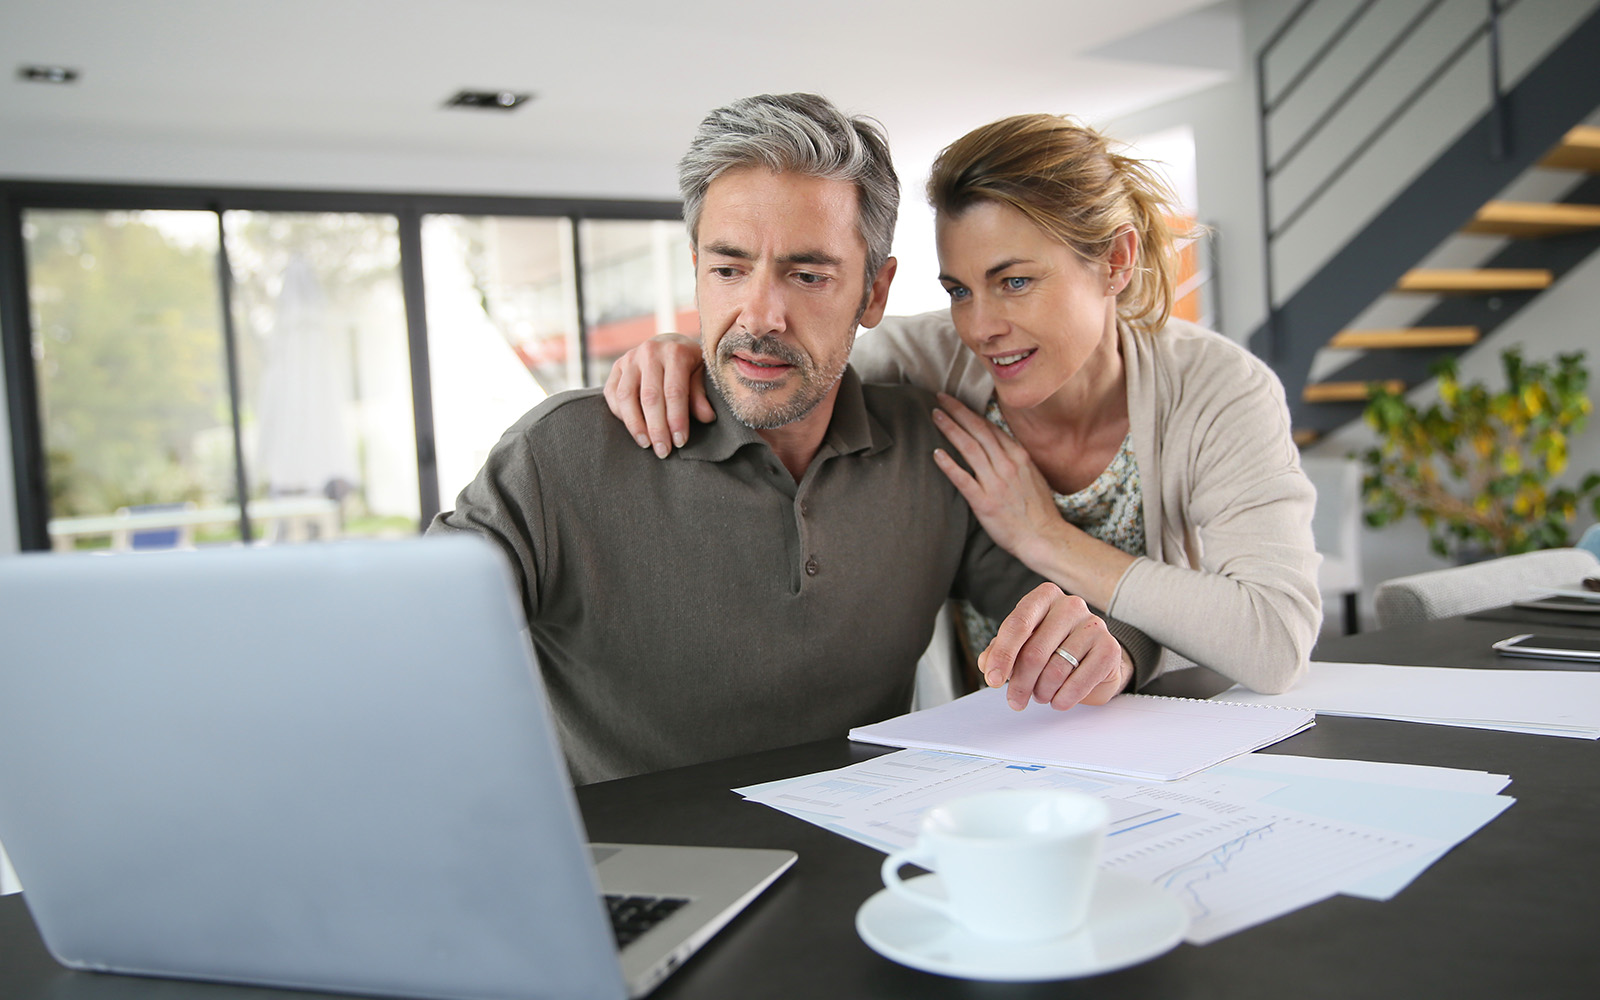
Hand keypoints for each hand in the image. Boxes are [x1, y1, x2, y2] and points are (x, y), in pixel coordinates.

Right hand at [603, 333, 711, 456]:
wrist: (669, 343)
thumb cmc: (689, 363)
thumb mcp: (701, 374)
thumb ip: (700, 395)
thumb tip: (707, 417)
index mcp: (675, 352)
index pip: (674, 392)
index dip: (676, 419)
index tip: (680, 442)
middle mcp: (650, 352)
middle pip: (650, 397)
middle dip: (657, 428)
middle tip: (663, 451)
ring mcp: (630, 358)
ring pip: (626, 397)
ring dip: (635, 425)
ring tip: (646, 444)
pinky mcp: (616, 367)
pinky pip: (612, 394)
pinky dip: (621, 415)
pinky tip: (635, 430)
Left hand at [930, 393, 1063, 566]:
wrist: (1043, 537)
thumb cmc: (1037, 509)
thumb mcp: (1032, 475)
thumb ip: (1014, 458)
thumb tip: (998, 445)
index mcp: (1018, 456)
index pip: (990, 428)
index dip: (971, 412)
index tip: (955, 402)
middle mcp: (1007, 465)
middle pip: (978, 431)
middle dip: (958, 411)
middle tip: (940, 397)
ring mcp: (996, 483)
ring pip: (970, 449)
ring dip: (951, 429)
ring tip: (936, 415)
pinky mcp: (985, 502)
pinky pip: (964, 480)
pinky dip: (949, 465)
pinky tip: (936, 453)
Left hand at [978, 583, 1130, 710]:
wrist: (1093, 658)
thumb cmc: (1053, 647)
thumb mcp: (1021, 644)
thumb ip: (1000, 651)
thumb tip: (986, 663)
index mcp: (1044, 596)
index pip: (1017, 625)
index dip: (1002, 656)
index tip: (992, 680)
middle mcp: (1070, 604)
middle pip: (1035, 652)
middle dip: (1020, 683)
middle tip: (1015, 701)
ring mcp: (1093, 624)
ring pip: (1056, 670)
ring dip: (1042, 692)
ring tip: (1040, 695)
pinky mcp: (1110, 648)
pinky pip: (1078, 682)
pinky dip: (1063, 699)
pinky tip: (1058, 701)